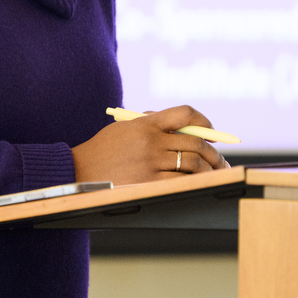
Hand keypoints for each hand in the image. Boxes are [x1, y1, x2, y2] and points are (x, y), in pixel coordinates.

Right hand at [71, 105, 230, 184]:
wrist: (78, 171)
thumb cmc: (104, 149)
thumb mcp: (125, 127)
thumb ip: (151, 124)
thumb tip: (186, 130)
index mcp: (146, 123)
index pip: (185, 113)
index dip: (204, 121)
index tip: (211, 130)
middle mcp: (151, 140)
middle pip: (195, 142)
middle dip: (213, 152)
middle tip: (220, 159)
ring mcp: (151, 162)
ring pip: (193, 163)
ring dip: (210, 168)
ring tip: (215, 173)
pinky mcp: (148, 182)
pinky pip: (181, 181)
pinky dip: (195, 182)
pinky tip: (200, 183)